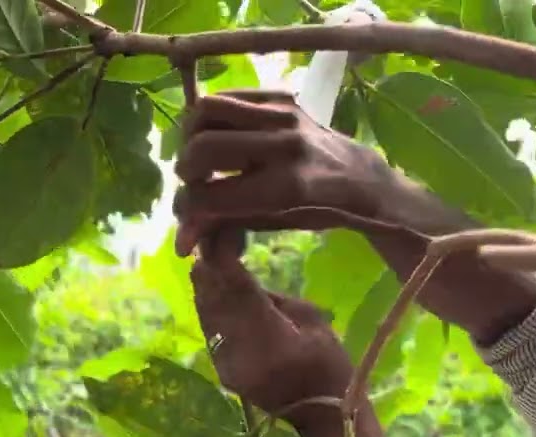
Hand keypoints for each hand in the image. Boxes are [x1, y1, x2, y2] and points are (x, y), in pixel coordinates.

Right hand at [173, 89, 397, 255]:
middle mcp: (284, 146)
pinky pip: (228, 94)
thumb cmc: (313, 209)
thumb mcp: (271, 223)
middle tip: (193, 179)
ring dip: (192, 134)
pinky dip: (213, 114)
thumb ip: (223, 226)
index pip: (211, 195)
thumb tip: (179, 242)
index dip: (190, 207)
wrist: (356, 176)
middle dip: (186, 168)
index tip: (188, 213)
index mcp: (285, 188)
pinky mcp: (282, 95)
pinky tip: (217, 132)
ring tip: (200, 153)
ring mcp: (283, 115)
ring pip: (208, 109)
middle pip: (203, 147)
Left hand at [191, 229, 354, 423]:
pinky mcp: (221, 371)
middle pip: (214, 299)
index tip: (221, 233)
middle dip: (209, 266)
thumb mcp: (312, 320)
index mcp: (271, 340)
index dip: (223, 257)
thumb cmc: (330, 366)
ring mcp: (226, 365)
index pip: (236, 288)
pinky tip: (212, 291)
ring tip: (208, 259)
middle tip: (210, 238)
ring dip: (205, 286)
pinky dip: (209, 307)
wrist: (323, 416)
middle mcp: (240, 352)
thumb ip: (271, 297)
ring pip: (206, 314)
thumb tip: (238, 278)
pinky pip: (210, 329)